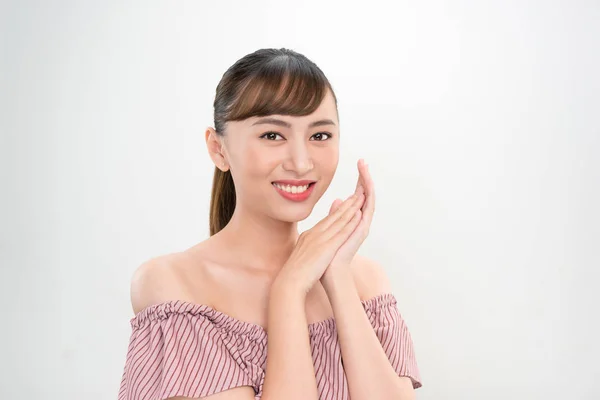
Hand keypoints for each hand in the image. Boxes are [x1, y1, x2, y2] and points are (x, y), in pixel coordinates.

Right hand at [275, 191, 364, 295]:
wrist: (289, 281)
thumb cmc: (294, 273)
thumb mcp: (300, 255)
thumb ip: (306, 247)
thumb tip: (311, 246)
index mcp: (309, 235)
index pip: (326, 220)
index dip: (338, 211)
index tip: (346, 202)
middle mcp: (314, 233)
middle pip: (334, 216)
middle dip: (347, 204)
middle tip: (357, 193)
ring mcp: (320, 239)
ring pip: (339, 220)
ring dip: (351, 208)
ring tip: (360, 197)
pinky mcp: (326, 247)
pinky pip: (342, 232)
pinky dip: (351, 222)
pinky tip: (359, 215)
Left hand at [321, 159, 374, 284]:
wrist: (329, 272)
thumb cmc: (326, 255)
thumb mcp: (329, 229)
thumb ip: (335, 215)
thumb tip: (337, 200)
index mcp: (350, 221)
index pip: (356, 196)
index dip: (357, 182)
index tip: (357, 167)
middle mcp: (358, 221)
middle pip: (364, 194)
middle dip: (363, 177)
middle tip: (362, 161)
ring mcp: (362, 225)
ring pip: (367, 198)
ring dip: (367, 182)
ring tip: (365, 167)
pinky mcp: (362, 229)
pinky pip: (367, 208)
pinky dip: (367, 195)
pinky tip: (365, 183)